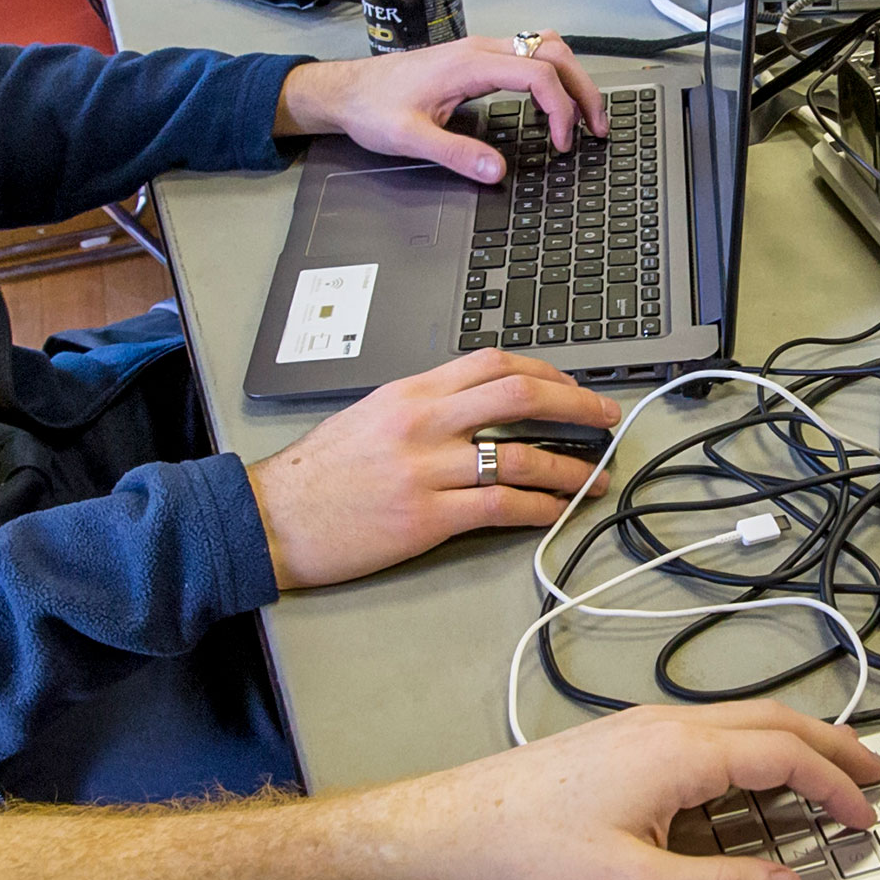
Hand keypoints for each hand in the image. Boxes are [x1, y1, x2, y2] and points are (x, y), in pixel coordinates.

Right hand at [249, 349, 622, 587]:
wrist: (273, 517)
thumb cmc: (320, 474)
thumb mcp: (370, 416)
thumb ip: (424, 407)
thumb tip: (477, 407)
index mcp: (410, 392)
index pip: (493, 363)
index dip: (545, 371)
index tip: (572, 386)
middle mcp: (422, 422)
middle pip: (520, 395)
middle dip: (576, 405)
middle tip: (606, 419)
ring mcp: (426, 469)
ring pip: (520, 455)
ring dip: (570, 467)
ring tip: (596, 478)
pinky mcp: (426, 516)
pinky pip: (500, 506)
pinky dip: (539, 507)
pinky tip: (557, 511)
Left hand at [281, 30, 595, 178]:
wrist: (348, 89)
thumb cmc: (373, 107)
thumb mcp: (409, 138)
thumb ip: (456, 154)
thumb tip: (498, 172)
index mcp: (469, 64)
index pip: (537, 73)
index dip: (560, 109)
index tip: (562, 143)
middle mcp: (480, 49)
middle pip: (553, 52)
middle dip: (583, 88)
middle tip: (598, 127)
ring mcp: (481, 51)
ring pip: (546, 46)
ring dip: (572, 78)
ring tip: (586, 116)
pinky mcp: (478, 59)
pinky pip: (531, 55)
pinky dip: (554, 76)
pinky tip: (554, 104)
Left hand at [355, 697, 879, 879]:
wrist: (449, 830)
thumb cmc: (527, 854)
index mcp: (678, 753)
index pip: (786, 756)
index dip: (836, 787)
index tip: (866, 818)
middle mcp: (664, 727)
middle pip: (774, 721)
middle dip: (833, 746)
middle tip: (875, 772)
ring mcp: (640, 731)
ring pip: (741, 723)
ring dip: (794, 744)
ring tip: (829, 770)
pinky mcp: (620, 746)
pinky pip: (710, 735)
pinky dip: (754, 751)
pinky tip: (752, 781)